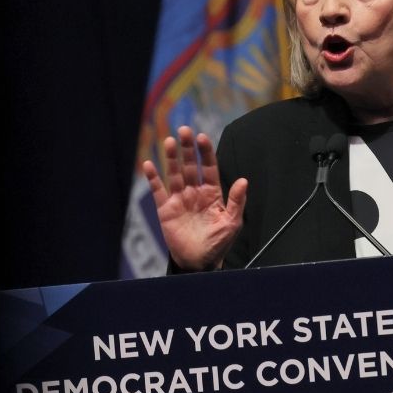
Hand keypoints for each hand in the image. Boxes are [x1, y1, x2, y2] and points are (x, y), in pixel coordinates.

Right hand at [142, 126, 247, 270]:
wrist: (199, 262)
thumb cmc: (218, 243)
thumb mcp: (232, 223)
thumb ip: (237, 201)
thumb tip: (243, 180)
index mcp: (212, 193)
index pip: (209, 168)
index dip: (206, 153)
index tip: (202, 138)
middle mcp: (195, 192)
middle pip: (190, 166)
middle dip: (188, 148)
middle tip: (184, 130)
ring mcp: (179, 199)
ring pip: (175, 174)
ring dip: (171, 158)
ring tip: (169, 141)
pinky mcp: (165, 209)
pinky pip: (158, 191)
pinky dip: (153, 178)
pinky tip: (149, 165)